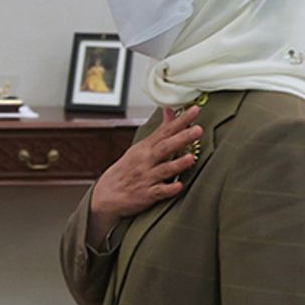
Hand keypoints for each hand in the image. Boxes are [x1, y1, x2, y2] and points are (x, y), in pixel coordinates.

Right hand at [87, 105, 201, 245]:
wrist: (107, 194)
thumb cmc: (127, 170)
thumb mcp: (140, 148)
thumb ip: (160, 131)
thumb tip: (170, 111)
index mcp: (145, 148)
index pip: (165, 131)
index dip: (181, 120)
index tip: (195, 110)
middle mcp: (146, 161)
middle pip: (165, 147)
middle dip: (182, 138)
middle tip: (198, 129)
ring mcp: (146, 178)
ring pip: (164, 169)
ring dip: (178, 163)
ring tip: (191, 157)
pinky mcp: (146, 195)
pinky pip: (159, 192)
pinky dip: (168, 189)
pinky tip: (178, 186)